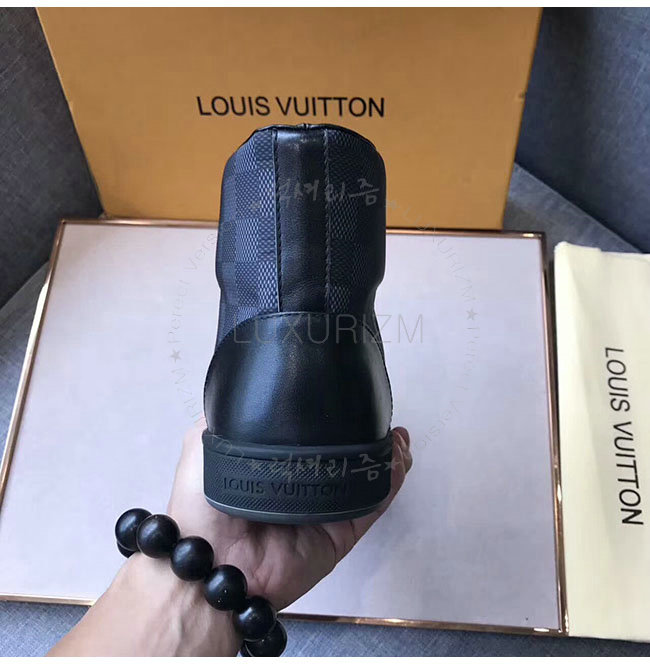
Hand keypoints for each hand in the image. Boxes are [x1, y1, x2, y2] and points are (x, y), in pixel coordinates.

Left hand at [167, 420, 412, 609]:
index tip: (352, 397)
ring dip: (387, 457)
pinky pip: (371, 505)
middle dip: (370, 437)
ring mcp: (325, 511)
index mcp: (277, 468)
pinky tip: (398, 457)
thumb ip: (221, 419)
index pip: (316, 439)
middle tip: (384, 417)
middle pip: (348, 458)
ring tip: (398, 436)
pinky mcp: (341, 534)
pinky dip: (390, 482)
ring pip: (366, 480)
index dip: (337, 419)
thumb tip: (239, 387)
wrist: (212, 564)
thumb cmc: (203, 503)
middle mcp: (304, 487)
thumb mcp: (203, 446)